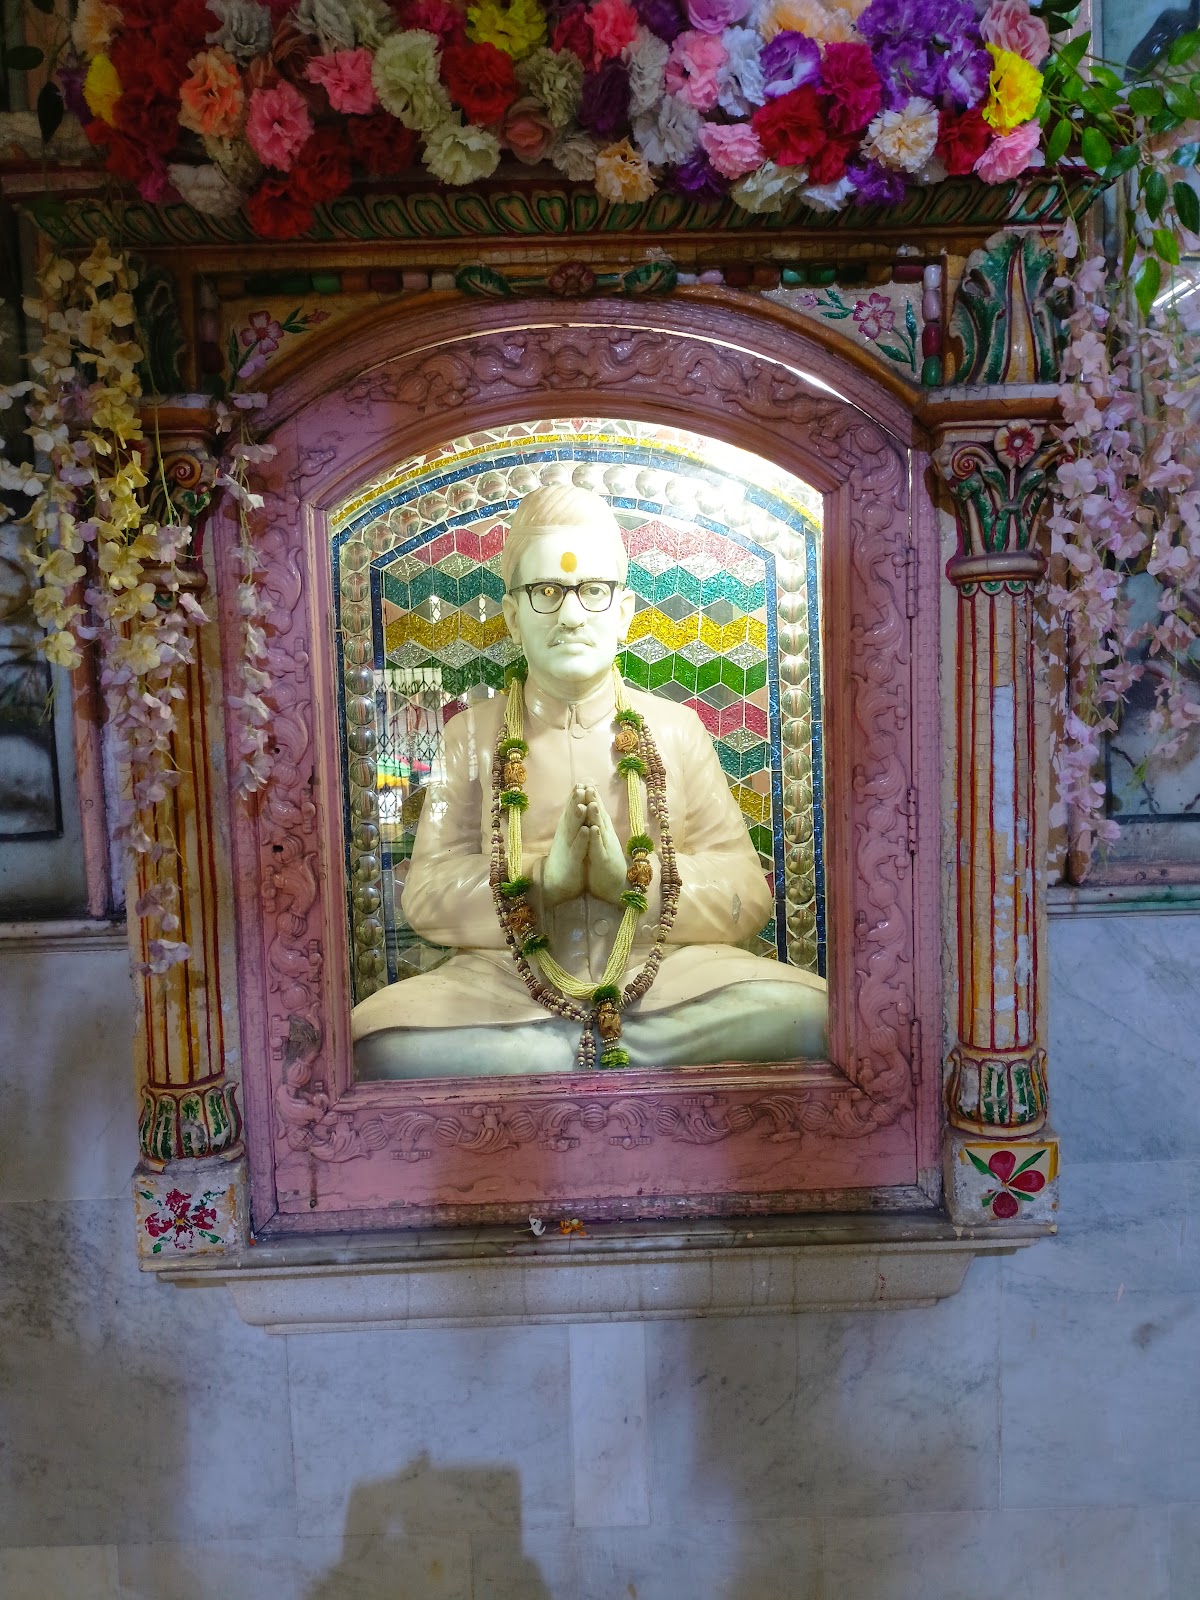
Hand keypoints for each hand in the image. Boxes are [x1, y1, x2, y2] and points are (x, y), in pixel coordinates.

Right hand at [541, 784, 591, 906]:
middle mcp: (565, 836)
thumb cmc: (566, 857)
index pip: (570, 810)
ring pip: (573, 830)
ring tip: (582, 804)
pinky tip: (586, 830)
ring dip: (577, 817)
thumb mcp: (568, 837)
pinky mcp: (572, 861)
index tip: (581, 782)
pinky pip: (578, 849)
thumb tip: (576, 805)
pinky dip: (582, 839)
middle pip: (570, 816)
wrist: (557, 883)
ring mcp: (568, 848)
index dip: (575, 797)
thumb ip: (572, 822)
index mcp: (566, 830)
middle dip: (575, 801)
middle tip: (580, 786)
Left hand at [580, 788, 627, 906]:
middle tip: (589, 785)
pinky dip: (596, 838)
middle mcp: (606, 837)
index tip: (586, 783)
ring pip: (601, 829)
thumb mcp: (600, 841)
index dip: (593, 798)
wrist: (615, 886)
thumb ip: (598, 827)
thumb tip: (593, 812)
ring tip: (592, 802)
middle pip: (600, 816)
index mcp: (604, 832)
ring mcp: (606, 848)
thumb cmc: (605, 863)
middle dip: (595, 801)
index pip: (598, 813)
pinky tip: (592, 828)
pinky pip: (599, 848)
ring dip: (597, 816)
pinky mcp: (603, 861)